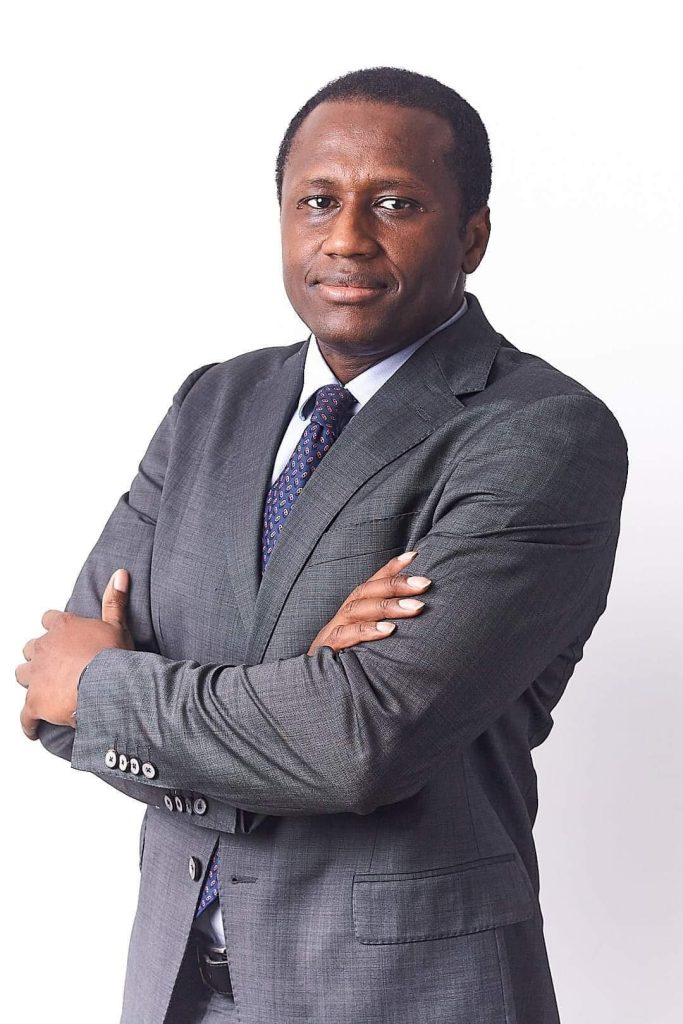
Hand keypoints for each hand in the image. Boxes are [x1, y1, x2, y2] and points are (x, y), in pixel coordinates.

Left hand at [16, 568, 135, 739]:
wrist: (106, 685)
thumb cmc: (113, 657)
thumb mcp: (117, 624)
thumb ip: (115, 599)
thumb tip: (120, 574)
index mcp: (63, 627)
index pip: (49, 620)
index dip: (54, 627)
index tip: (59, 634)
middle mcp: (44, 648)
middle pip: (31, 648)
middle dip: (38, 655)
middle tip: (51, 664)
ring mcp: (36, 675)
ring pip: (21, 675)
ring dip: (29, 681)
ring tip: (39, 690)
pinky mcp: (34, 702)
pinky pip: (24, 715)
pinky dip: (27, 723)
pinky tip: (31, 729)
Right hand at [307, 550, 431, 655]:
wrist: (311, 691)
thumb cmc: (347, 666)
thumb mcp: (367, 645)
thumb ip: (385, 630)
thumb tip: (419, 617)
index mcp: (352, 612)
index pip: (372, 583)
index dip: (391, 568)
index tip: (415, 555)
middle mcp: (342, 617)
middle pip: (367, 591)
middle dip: (397, 584)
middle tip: (425, 583)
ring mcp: (332, 632)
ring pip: (358, 609)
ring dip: (389, 606)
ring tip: (416, 606)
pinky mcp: (326, 650)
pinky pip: (346, 636)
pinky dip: (368, 631)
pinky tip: (389, 630)